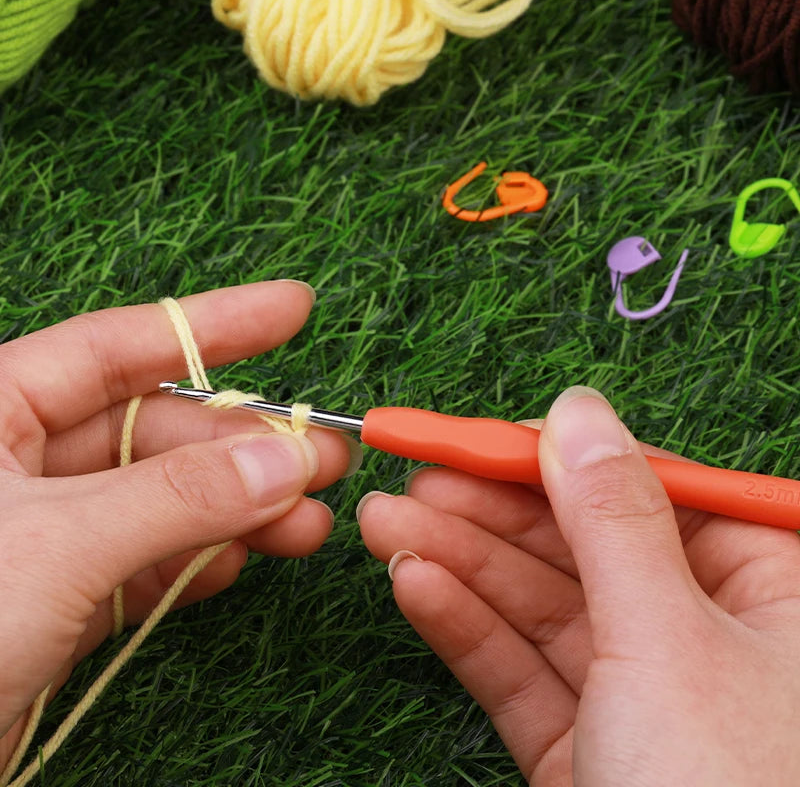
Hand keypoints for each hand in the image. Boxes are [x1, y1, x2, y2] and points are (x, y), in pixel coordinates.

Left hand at [0, 281, 355, 767]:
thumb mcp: (56, 545)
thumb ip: (177, 499)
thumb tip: (287, 463)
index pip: (117, 347)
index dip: (213, 326)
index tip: (291, 309)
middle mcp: (19, 463)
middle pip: (157, 432)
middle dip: (244, 447)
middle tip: (325, 457)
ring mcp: (45, 533)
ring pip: (163, 501)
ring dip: (239, 511)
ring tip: (309, 523)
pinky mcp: (60, 598)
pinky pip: (147, 561)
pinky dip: (200, 561)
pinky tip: (246, 558)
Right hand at [358, 386, 799, 784]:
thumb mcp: (669, 637)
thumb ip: (612, 516)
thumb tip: (575, 410)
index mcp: (766, 584)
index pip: (639, 487)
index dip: (546, 455)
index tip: (467, 433)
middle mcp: (703, 629)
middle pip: (577, 541)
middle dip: (487, 509)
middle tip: (408, 474)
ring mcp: (639, 689)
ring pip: (538, 601)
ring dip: (459, 559)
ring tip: (384, 522)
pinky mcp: (587, 745)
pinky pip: (521, 667)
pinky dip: (465, 626)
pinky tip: (414, 584)